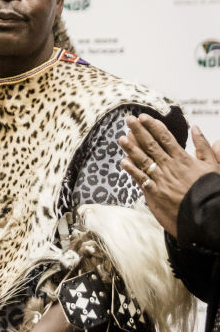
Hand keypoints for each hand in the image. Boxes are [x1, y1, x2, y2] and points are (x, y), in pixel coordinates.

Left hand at [119, 115, 219, 236]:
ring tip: (121, 138)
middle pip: (151, 145)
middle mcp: (170, 166)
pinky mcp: (155, 193)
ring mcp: (161, 180)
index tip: (143, 117)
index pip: (165, 137)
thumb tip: (196, 128)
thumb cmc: (211, 189)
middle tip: (128, 119)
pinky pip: (141, 179)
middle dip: (139, 131)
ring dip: (131, 148)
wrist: (208, 215)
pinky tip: (123, 162)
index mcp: (183, 159)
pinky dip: (132, 170)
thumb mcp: (213, 165)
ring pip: (143, 160)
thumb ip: (204, 146)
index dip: (153, 126)